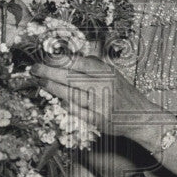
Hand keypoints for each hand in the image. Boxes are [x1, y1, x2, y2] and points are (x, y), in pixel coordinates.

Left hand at [30, 55, 163, 139]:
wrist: (141, 117)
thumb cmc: (123, 93)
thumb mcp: (113, 73)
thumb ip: (94, 65)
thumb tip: (70, 56)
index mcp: (106, 72)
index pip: (79, 62)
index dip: (60, 59)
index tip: (46, 57)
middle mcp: (103, 86)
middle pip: (70, 77)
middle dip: (49, 72)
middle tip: (35, 69)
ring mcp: (100, 104)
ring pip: (70, 93)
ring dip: (53, 87)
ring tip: (41, 82)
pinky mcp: (98, 120)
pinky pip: (77, 111)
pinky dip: (67, 105)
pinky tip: (60, 100)